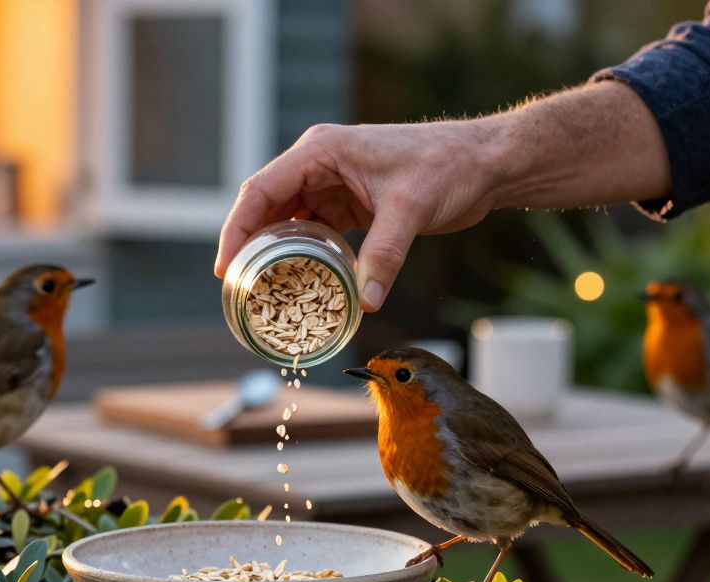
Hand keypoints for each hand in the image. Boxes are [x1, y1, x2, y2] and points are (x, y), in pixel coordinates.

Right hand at [216, 119, 510, 311]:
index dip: (237, 229)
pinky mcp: (352, 203)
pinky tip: (301, 284)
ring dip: (277, 253)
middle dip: (250, 247)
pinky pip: (317, 232)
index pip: (261, 190)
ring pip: (290, 221)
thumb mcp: (411, 209)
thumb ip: (385, 254)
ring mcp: (334, 184)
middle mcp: (320, 164)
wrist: (483, 163)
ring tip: (263, 291)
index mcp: (321, 151)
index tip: (225, 269)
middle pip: (268, 207)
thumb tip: (365, 302)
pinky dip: (307, 256)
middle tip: (238, 289)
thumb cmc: (448, 167)